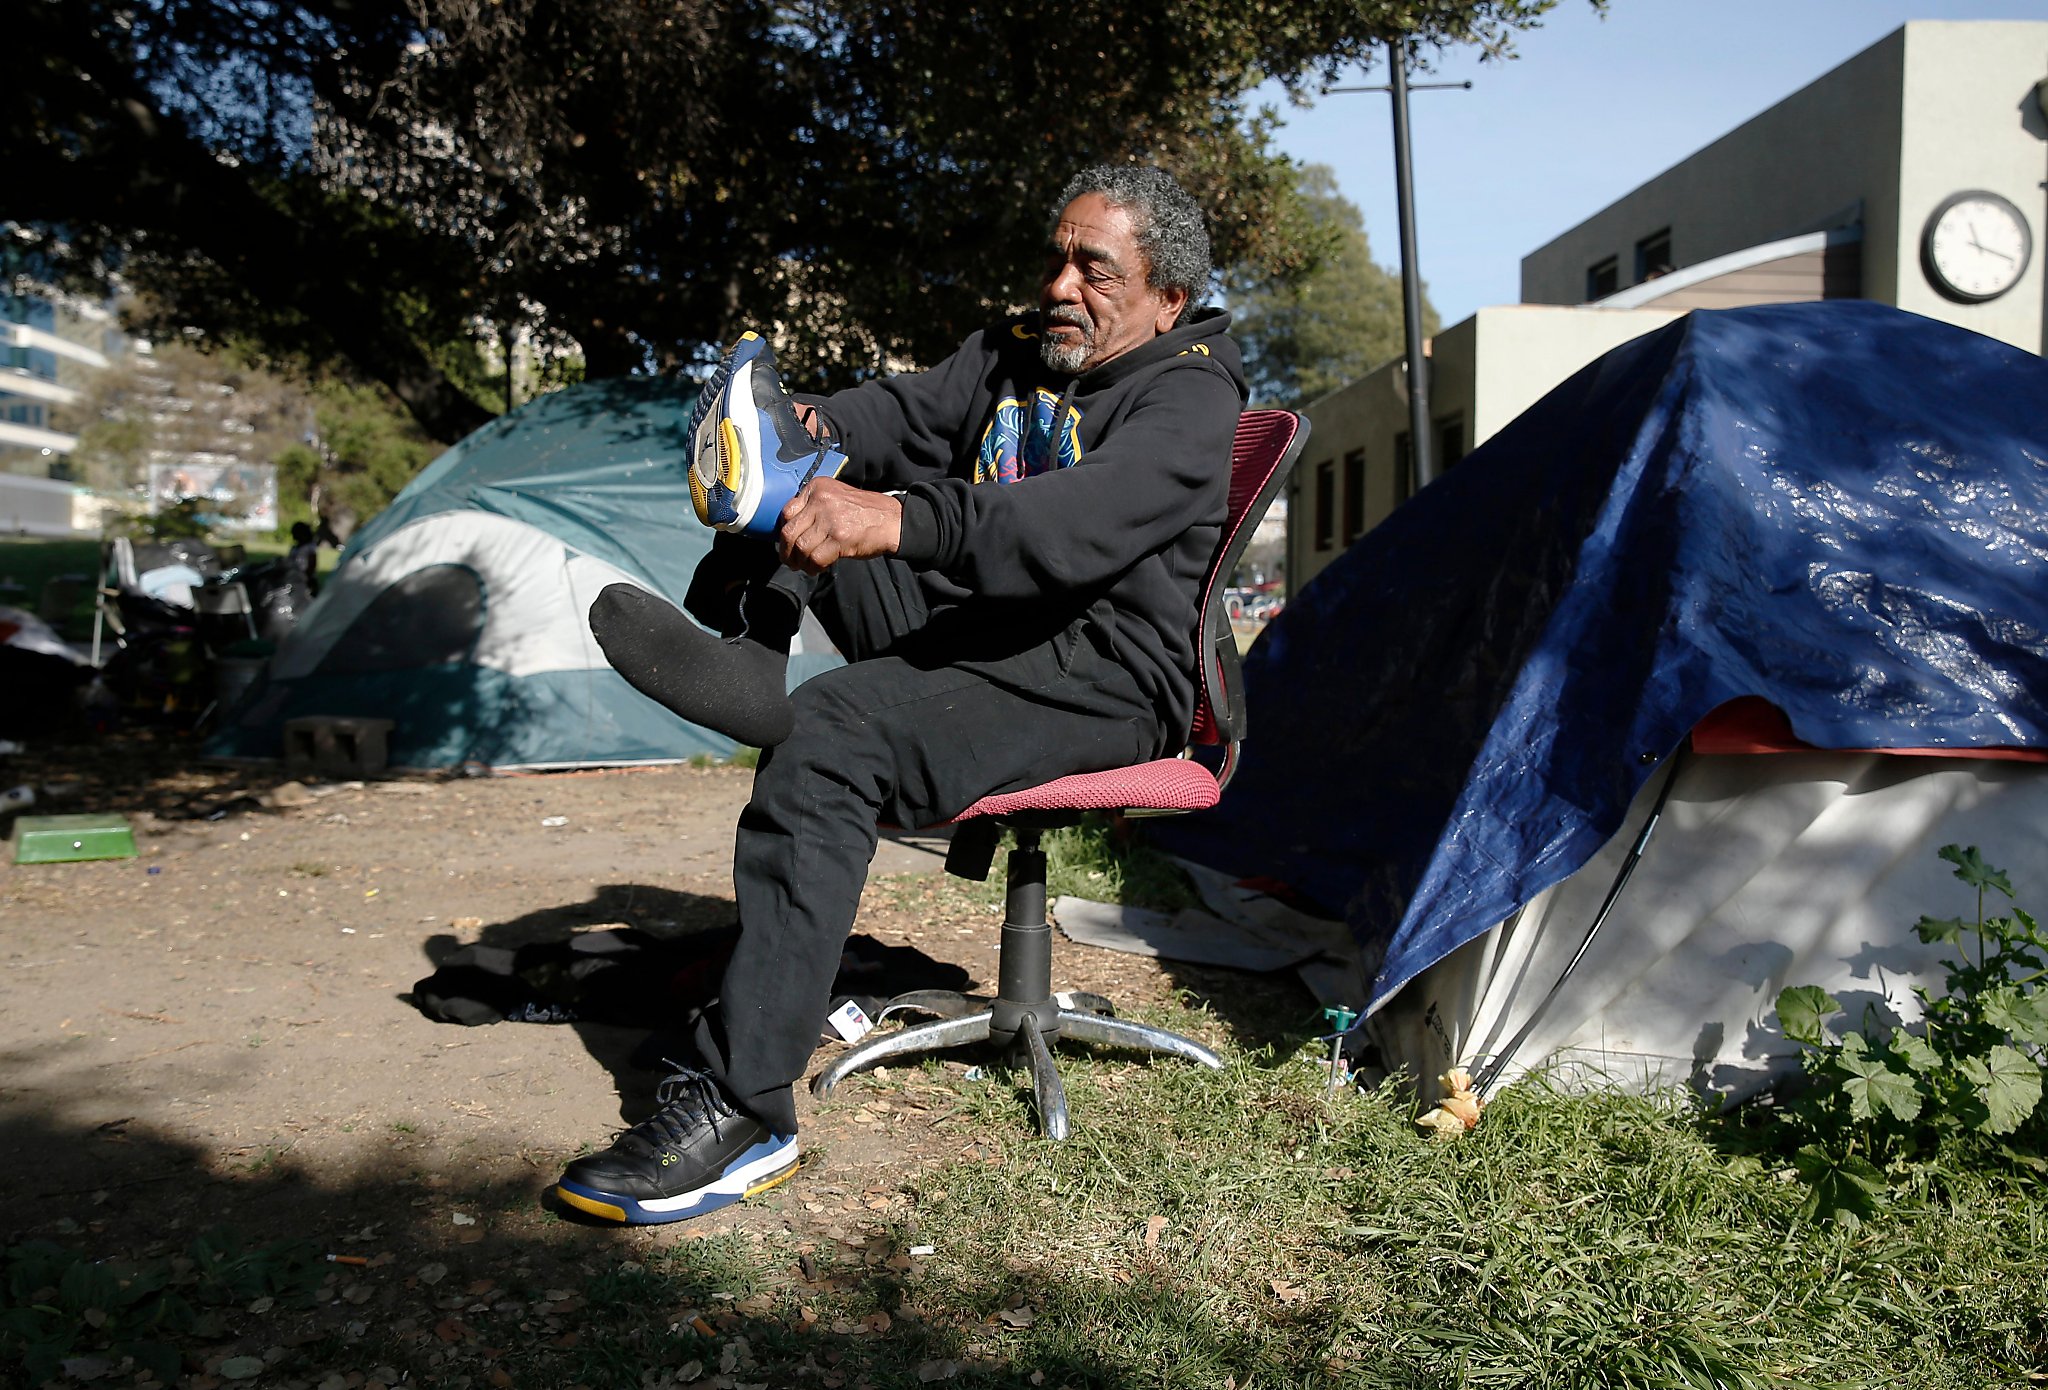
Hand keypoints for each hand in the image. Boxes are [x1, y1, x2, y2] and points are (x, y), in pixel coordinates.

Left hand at [776, 476, 901, 574]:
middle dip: (786, 551)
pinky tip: (818, 568)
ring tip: (805, 566)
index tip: (787, 543)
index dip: (784, 532)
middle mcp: (821, 500)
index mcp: (818, 488)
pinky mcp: (839, 538)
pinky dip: (814, 567)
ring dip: (800, 562)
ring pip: (801, 547)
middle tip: (790, 561)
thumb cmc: (864, 513)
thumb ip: (813, 508)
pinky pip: (816, 558)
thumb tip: (790, 531)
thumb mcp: (835, 498)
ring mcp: (830, 519)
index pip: (787, 512)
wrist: (892, 520)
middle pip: (789, 531)